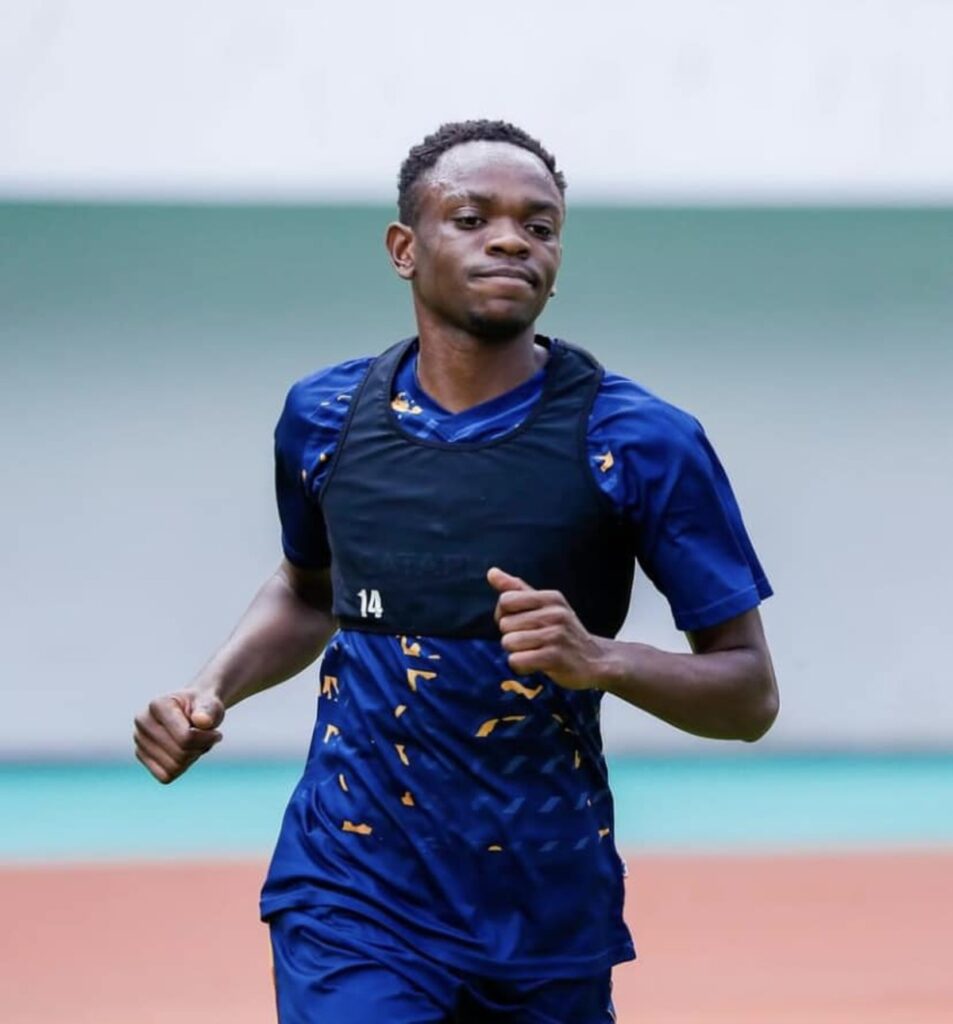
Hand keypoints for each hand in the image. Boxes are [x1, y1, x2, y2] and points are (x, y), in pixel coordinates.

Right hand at [133, 689, 224, 783]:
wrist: (193, 707)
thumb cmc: (203, 705)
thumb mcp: (211, 703)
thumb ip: (208, 711)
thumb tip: (203, 722)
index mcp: (158, 705)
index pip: (186, 737)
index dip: (206, 739)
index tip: (216, 733)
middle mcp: (143, 722)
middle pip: (179, 754)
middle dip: (200, 749)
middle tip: (207, 738)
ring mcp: (139, 739)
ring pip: (173, 768)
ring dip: (192, 758)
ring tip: (196, 742)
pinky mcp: (141, 755)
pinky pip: (165, 776)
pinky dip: (181, 768)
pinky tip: (186, 752)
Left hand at [487, 567, 610, 689]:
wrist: (596, 661)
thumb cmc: (563, 632)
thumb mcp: (546, 606)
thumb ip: (517, 589)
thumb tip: (491, 572)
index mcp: (551, 597)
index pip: (506, 600)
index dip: (504, 615)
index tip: (519, 624)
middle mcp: (555, 613)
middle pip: (504, 624)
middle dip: (511, 636)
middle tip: (532, 642)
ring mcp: (556, 635)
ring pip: (508, 643)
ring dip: (516, 653)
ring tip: (535, 653)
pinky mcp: (555, 658)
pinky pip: (516, 661)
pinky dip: (521, 667)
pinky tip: (535, 665)